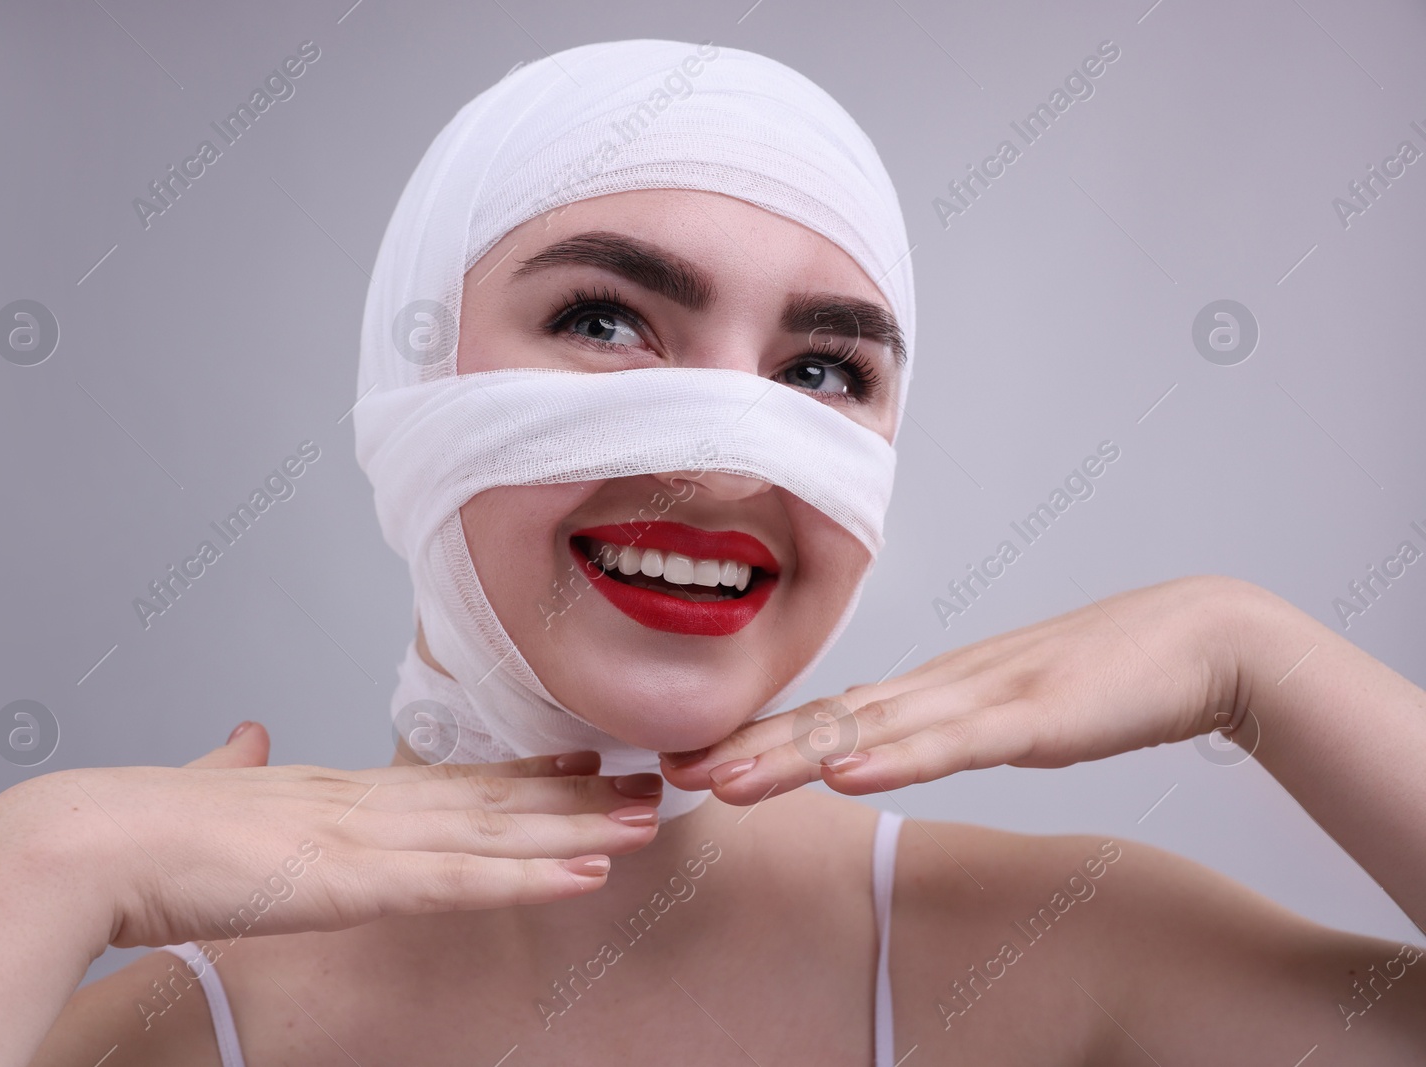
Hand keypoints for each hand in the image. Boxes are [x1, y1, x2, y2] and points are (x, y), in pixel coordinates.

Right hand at [11, 724, 663, 949]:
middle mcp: (364, 804)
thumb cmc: (139, 826)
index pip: (449, 783)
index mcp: (334, 791)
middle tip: (646, 784)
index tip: (576, 765)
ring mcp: (364, 838)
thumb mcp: (208, 788)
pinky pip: (460, 884)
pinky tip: (585, 872)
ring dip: (576, 830)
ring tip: (645, 818)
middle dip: (573, 799)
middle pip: (491, 800)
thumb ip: (237, 765)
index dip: (520, 777)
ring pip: (494, 834)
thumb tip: (248, 733)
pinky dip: (528, 878)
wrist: (89, 839)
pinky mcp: (352, 881)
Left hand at [661, 575, 1256, 803]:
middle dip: (749, 749)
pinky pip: (956, 742)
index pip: (832, 717)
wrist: (1201, 639)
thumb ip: (949, 730)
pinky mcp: (1036, 715)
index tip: (694, 762)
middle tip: (671, 771)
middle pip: (832, 720)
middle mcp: (946, 685)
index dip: (760, 740)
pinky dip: (897, 757)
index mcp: (938, 688)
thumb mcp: (1010, 711)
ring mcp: (987, 696)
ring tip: (724, 778)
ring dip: (794, 755)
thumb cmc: (1108, 676)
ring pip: (874, 728)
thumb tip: (882, 751)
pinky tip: (845, 772)